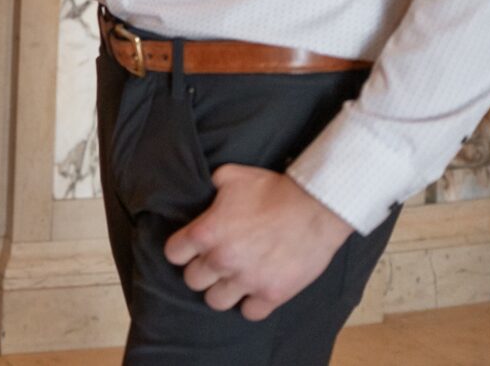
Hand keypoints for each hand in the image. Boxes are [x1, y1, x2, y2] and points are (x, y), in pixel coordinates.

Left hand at [163, 165, 353, 319]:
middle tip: (215, 263)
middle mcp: (221, 260)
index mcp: (206, 233)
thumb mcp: (230, 176)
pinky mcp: (272, 294)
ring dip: (222, 291)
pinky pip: (250, 313)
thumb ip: (210, 186)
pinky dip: (252, 304)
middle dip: (201, 271)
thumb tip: (204, 188)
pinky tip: (256, 291)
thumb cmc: (272, 189)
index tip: (191, 249)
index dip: (181, 250)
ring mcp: (246, 280)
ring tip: (233, 280)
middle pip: (192, 281)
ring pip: (216, 302)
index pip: (173, 254)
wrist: (315, 208)